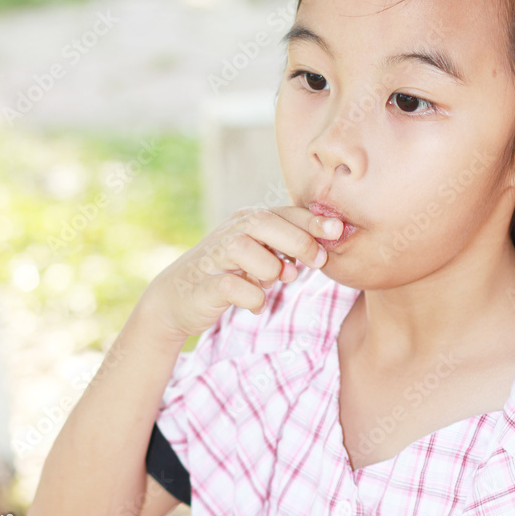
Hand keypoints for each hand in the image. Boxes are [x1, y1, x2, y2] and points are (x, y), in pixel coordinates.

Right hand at [139, 205, 343, 342]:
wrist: (176, 299)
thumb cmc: (228, 274)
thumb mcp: (258, 256)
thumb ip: (285, 249)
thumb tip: (322, 250)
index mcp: (245, 220)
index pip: (282, 212)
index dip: (311, 220)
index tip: (338, 229)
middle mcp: (229, 232)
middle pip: (265, 223)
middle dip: (298, 241)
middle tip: (317, 261)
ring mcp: (214, 257)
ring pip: (248, 251)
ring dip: (271, 269)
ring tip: (274, 281)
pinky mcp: (204, 284)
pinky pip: (234, 287)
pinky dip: (252, 297)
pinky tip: (255, 303)